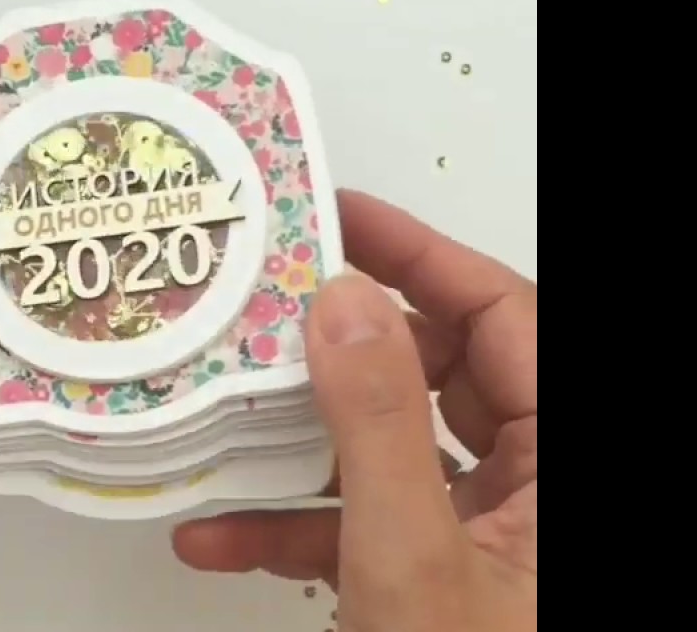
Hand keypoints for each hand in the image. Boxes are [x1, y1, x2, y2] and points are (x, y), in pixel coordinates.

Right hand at [172, 190, 536, 629]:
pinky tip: (219, 541)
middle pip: (443, 372)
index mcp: (570, 461)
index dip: (421, 252)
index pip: (504, 314)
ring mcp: (498, 533)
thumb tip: (342, 302)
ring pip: (397, 450)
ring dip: (304, 450)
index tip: (338, 215)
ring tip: (224, 424)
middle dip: (342, 350)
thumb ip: (375, 424)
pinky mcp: (449, 575)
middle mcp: (545, 484)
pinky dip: (301, 528)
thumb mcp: (410, 560)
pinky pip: (375, 522)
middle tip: (265, 308)